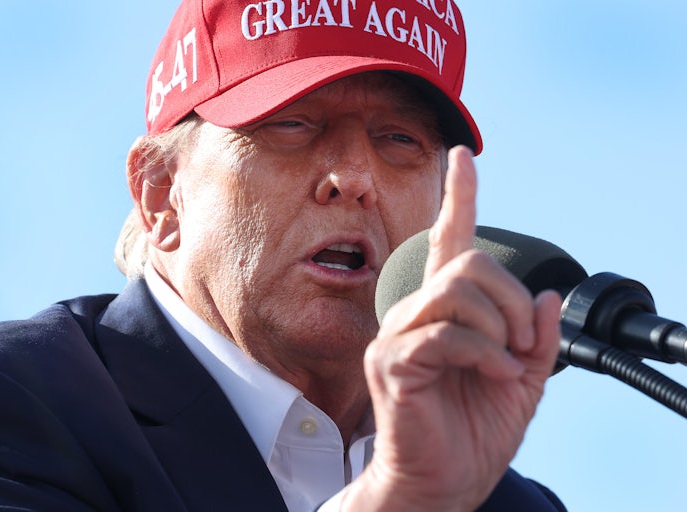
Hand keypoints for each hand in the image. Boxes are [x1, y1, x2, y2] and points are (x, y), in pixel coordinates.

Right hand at [344, 146, 561, 511]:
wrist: (442, 483)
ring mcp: (397, 335)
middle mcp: (414, 313)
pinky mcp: (391, 362)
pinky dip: (486, 353)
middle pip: (468, 263)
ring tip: (506, 363)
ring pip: (457, 291)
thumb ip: (535, 338)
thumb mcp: (521, 380)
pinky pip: (447, 333)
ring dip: (500, 326)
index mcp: (443, 313)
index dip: (457, 197)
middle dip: (512, 299)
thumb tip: (548, 297)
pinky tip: (495, 375)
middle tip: (522, 341)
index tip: (462, 157)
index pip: (447, 241)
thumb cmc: (471, 434)